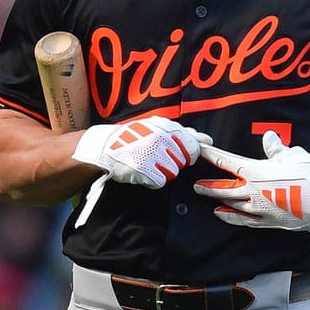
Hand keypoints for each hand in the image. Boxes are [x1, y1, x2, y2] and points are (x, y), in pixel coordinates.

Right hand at [73, 116, 210, 188]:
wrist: (104, 147)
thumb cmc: (132, 137)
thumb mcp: (156, 127)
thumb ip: (181, 133)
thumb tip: (205, 138)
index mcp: (167, 127)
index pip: (194, 145)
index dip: (192, 153)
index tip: (187, 156)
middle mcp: (162, 139)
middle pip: (184, 161)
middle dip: (174, 163)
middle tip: (157, 159)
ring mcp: (153, 154)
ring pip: (173, 172)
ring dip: (162, 172)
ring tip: (148, 164)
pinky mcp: (145, 169)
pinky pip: (159, 182)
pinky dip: (152, 181)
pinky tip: (142, 173)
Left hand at [194, 131, 309, 243]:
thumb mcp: (292, 155)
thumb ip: (275, 149)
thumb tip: (269, 137)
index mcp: (256, 172)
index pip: (227, 162)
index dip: (212, 156)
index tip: (201, 151)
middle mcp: (253, 192)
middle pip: (224, 189)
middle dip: (208, 186)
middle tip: (196, 185)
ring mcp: (260, 209)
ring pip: (232, 206)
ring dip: (219, 202)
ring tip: (209, 200)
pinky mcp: (270, 221)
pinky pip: (246, 221)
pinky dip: (233, 218)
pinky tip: (225, 216)